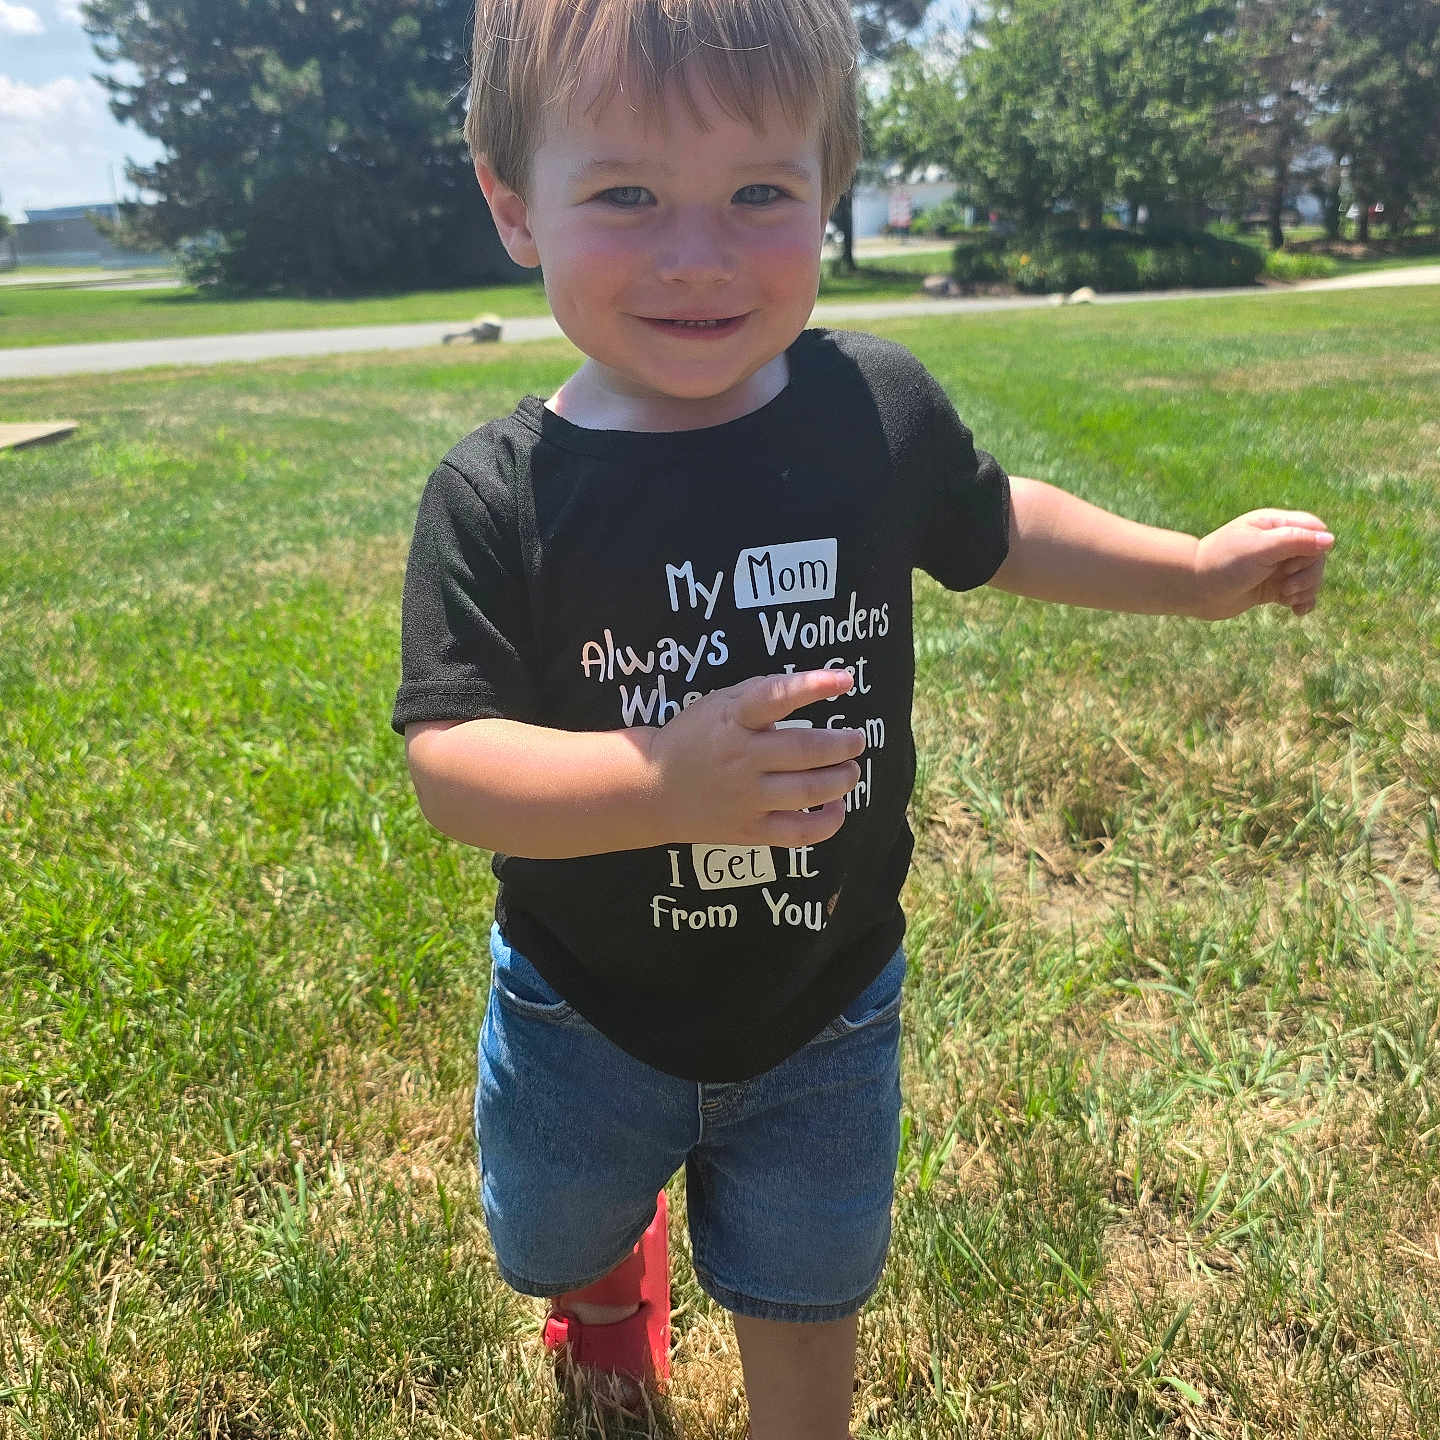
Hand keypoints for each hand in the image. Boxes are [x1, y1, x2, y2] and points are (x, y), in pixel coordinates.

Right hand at [648, 669, 866, 846]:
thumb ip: (761, 694)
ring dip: (842, 778)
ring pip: (810, 790)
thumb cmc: (694, 738)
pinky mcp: (749, 830)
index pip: (776, 696)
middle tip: (856, 740)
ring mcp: (746, 797)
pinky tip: (836, 807)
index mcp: (733, 720)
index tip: (845, 680)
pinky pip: (800, 832)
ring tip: (850, 770)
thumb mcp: (719, 703)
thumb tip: (815, 688)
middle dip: (843, 743)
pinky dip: (828, 822)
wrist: (652, 788)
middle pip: (806, 750)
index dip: (814, 686)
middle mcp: (741, 758)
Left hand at [1192, 509, 1334, 619]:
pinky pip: (1299, 594)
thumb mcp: (1260, 548)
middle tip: (1286, 586)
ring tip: (1286, 598)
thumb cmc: (1223, 563)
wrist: (1193, 589)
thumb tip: (1331, 540)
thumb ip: (1295, 541)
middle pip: (1316, 556)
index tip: (1293, 563)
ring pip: (1310, 577)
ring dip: (1305, 589)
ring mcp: (1275, 567)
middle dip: (1309, 574)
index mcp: (1274, 524)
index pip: (1315, 529)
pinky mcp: (1271, 588)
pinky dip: (1302, 602)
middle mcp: (1277, 544)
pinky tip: (1297, 611)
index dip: (1314, 549)